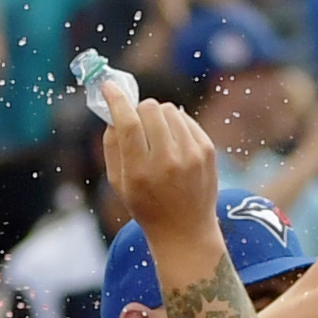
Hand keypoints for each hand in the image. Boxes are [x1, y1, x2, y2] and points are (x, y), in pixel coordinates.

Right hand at [100, 86, 221, 268]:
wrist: (185, 230)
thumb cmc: (146, 205)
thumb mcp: (118, 182)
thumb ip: (112, 146)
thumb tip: (114, 112)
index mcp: (140, 170)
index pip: (128, 123)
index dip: (117, 99)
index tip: (109, 87)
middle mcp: (168, 161)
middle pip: (150, 109)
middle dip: (139, 110)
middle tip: (137, 124)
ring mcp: (192, 156)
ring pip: (170, 110)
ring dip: (158, 116)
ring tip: (157, 136)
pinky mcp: (208, 152)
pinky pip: (186, 119)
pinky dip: (175, 124)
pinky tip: (173, 142)